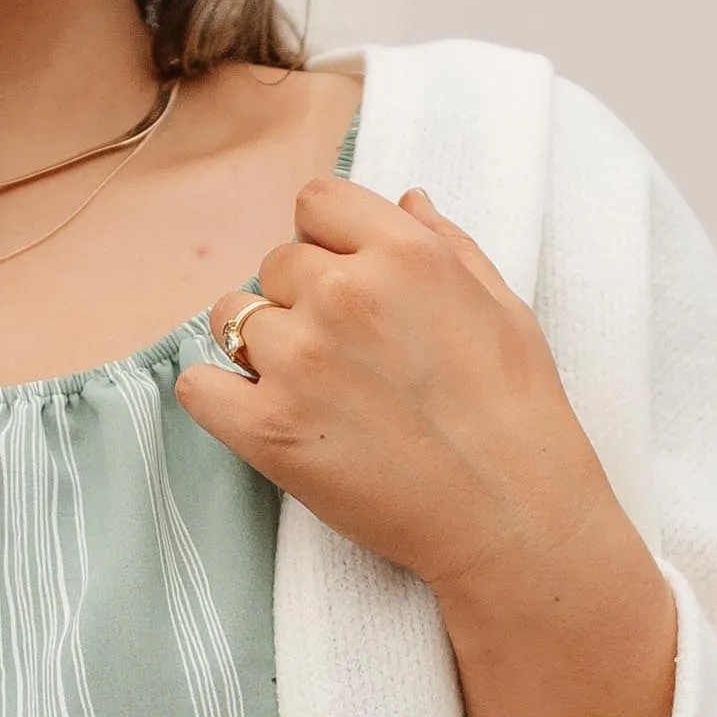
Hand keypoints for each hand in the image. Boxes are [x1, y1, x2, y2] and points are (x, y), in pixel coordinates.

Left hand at [177, 178, 678, 716]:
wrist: (511, 517)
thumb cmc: (519, 415)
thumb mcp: (503, 307)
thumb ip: (448, 244)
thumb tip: (406, 199)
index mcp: (404, 253)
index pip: (316, 202)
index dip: (325, 240)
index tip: (344, 280)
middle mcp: (345, 295)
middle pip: (275, 263)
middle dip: (298, 298)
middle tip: (341, 355)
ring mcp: (300, 362)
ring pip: (231, 318)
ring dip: (258, 346)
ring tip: (308, 389)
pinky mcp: (267, 429)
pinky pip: (197, 385)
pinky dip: (217, 398)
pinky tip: (257, 414)